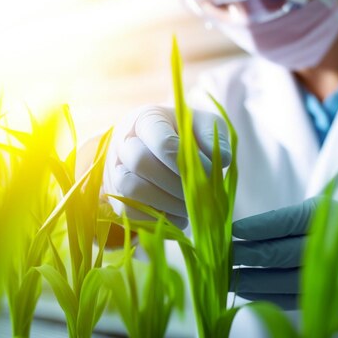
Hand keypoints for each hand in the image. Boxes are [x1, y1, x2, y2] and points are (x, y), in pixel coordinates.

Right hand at [103, 105, 230, 228]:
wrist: (157, 147)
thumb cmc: (185, 134)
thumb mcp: (203, 124)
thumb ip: (213, 136)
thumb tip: (222, 160)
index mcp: (146, 118)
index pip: (161, 140)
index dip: (186, 161)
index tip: (209, 173)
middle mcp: (124, 141)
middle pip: (141, 162)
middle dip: (175, 183)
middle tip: (198, 194)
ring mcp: (115, 169)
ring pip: (131, 189)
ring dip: (165, 203)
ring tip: (189, 207)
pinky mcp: (116, 196)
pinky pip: (129, 212)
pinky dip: (157, 219)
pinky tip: (177, 216)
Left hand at [231, 198, 337, 309]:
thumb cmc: (337, 226)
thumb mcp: (319, 210)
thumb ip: (284, 218)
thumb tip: (239, 231)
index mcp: (326, 217)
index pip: (285, 222)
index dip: (255, 227)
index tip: (231, 230)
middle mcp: (327, 248)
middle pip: (279, 254)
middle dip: (245, 255)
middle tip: (220, 254)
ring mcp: (326, 278)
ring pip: (279, 281)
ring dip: (247, 279)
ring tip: (223, 275)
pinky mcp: (322, 299)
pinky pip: (285, 299)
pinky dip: (261, 295)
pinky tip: (242, 289)